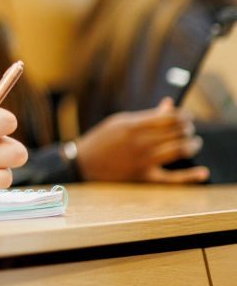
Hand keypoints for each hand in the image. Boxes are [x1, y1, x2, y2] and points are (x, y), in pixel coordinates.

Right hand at [75, 97, 208, 182]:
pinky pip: (172, 179)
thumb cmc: (102, 140)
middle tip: (189, 129)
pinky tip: (203, 172)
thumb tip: (170, 105)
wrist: (82, 164)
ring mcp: (142, 161)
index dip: (183, 116)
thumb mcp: (120, 123)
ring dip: (191, 145)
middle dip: (188, 129)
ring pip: (179, 151)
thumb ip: (147, 116)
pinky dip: (190, 177)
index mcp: (132, 126)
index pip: (168, 117)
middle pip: (176, 133)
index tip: (187, 117)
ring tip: (193, 142)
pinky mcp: (143, 178)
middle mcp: (139, 142)